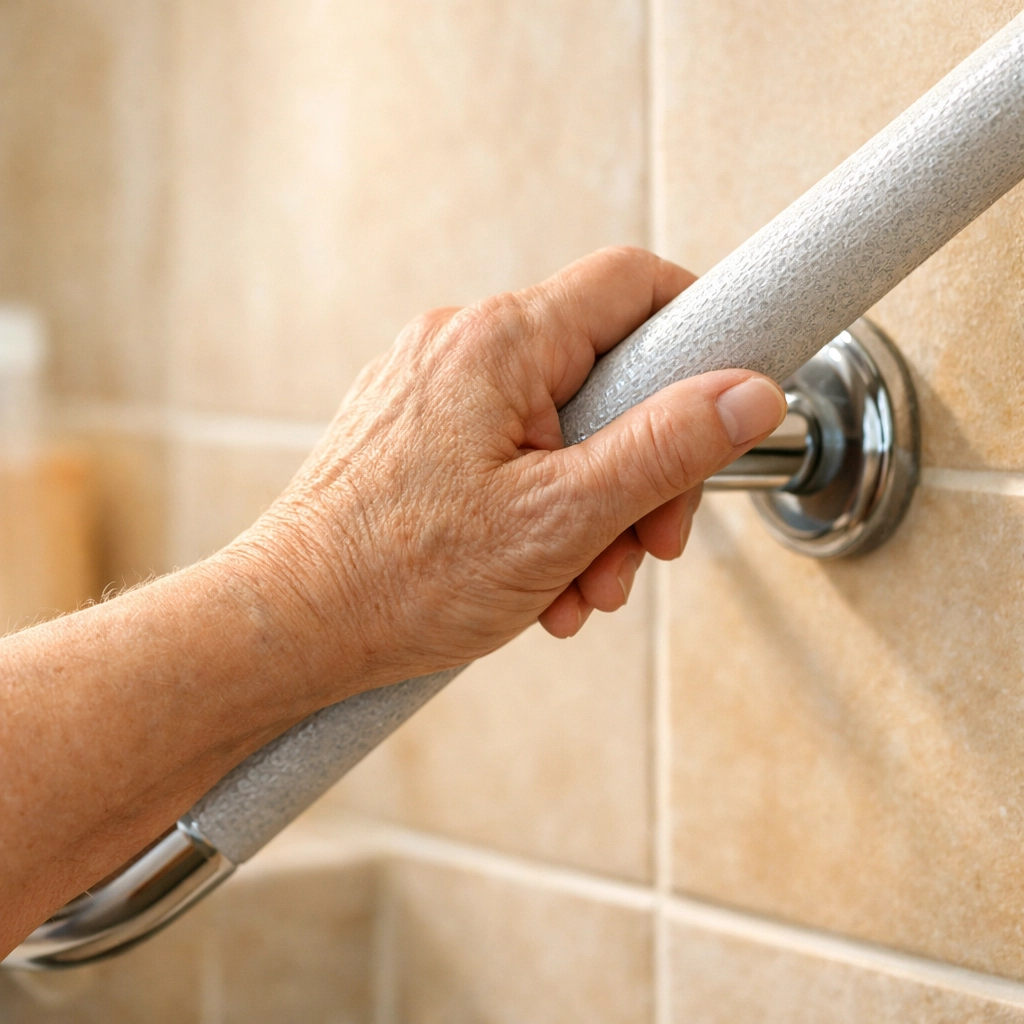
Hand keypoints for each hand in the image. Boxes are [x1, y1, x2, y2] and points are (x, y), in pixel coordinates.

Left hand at [228, 246, 786, 701]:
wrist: (290, 626)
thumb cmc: (398, 578)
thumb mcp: (563, 518)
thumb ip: (667, 449)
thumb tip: (747, 396)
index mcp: (499, 343)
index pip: (632, 285)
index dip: (696, 332)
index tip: (722, 403)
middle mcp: (460, 347)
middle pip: (602, 377)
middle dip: (641, 470)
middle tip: (645, 545)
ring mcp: (433, 390)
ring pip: (559, 429)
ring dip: (592, 511)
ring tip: (578, 587)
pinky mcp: (417, 434)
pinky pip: (509, 455)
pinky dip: (541, 513)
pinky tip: (538, 581)